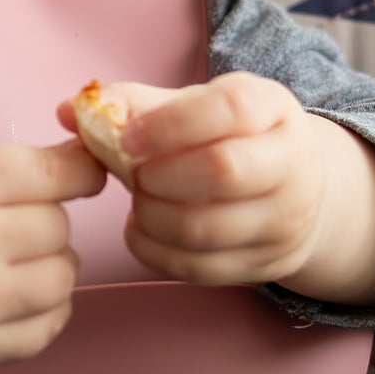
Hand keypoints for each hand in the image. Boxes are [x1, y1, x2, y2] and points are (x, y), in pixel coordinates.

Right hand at [0, 139, 105, 373]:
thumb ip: (5, 162)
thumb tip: (87, 164)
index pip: (55, 176)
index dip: (78, 172)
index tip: (77, 175)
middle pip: (59, 227)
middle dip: (45, 219)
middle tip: (10, 221)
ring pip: (63, 278)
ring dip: (48, 265)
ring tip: (11, 258)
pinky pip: (48, 326)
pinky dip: (43, 308)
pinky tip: (11, 293)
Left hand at [60, 74, 374, 305]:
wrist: (303, 190)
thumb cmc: (234, 139)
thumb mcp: (199, 107)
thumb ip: (136, 104)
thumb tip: (71, 109)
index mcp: (272, 108)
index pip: (229, 109)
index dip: (170, 125)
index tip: (127, 137)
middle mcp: (291, 163)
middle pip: (222, 172)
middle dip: (159, 177)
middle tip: (133, 176)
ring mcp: (284, 220)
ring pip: (206, 229)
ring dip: (152, 217)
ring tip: (138, 202)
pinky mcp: (267, 263)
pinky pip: (201, 268)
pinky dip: (156, 252)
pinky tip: (143, 230)